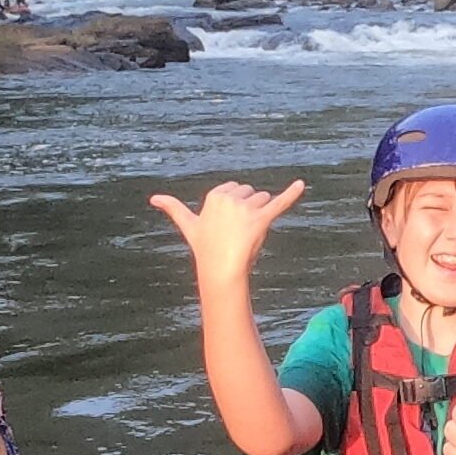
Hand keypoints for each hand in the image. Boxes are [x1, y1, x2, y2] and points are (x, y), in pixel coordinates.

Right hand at [150, 179, 304, 285]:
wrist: (220, 270)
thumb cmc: (205, 248)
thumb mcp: (189, 225)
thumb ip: (173, 208)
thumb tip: (153, 197)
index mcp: (215, 194)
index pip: (236, 190)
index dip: (236, 208)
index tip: (227, 224)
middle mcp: (230, 197)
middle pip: (252, 194)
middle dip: (249, 209)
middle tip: (237, 232)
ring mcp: (246, 208)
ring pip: (264, 200)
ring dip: (261, 214)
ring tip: (248, 234)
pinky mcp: (262, 218)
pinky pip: (280, 203)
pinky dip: (292, 193)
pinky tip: (302, 184)